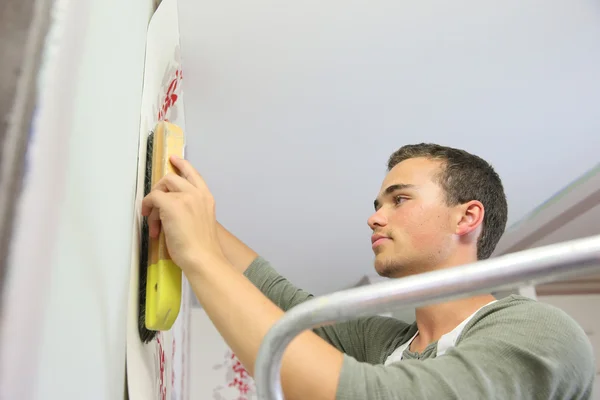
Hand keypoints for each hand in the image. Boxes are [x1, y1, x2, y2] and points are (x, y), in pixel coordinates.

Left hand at [141, 156, 224, 274]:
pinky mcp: (171, 204)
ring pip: (162, 187)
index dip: (183, 165)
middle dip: (160, 188)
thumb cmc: (202, 247)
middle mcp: (197, 194)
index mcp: (207, 198)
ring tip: (153, 221)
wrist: (202, 257)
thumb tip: (172, 212)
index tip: (174, 159)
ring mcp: (185, 197)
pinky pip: (153, 197)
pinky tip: (149, 220)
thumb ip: (191, 210)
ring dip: (154, 202)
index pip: (194, 174)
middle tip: (154, 204)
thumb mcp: (202, 221)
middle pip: (173, 178)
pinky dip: (148, 206)